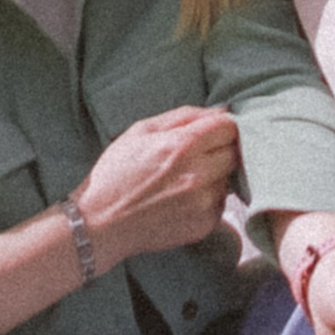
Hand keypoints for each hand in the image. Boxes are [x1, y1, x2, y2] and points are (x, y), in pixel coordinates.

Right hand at [73, 106, 242, 268]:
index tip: (209, 131)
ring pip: (229, 177)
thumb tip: (221, 110)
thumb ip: (184, 116)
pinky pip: (221, 202)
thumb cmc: (116, 173)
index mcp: (183, 146)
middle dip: (220, 148)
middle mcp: (199, 174)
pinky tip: (183, 198)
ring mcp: (204, 202)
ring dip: (216, 174)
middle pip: (235, 151)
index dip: (220, 125)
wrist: (99, 224)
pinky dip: (209, 197)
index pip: (229, 126)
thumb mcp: (140, 131)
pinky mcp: (205, 224)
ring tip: (185, 178)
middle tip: (197, 155)